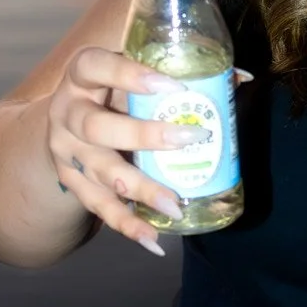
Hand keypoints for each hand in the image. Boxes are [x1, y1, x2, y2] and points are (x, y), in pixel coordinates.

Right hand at [45, 46, 200, 249]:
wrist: (67, 120)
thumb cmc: (112, 88)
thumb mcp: (131, 73)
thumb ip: (176, 70)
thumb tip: (241, 78)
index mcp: (81, 76)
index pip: (94, 66)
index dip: (128, 74)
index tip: (171, 85)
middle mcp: (67, 112)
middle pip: (95, 126)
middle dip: (143, 135)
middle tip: (188, 138)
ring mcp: (66, 151)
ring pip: (99, 172)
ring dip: (139, 189)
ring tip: (174, 206)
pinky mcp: (71, 182)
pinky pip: (98, 207)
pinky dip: (126, 225)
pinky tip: (153, 240)